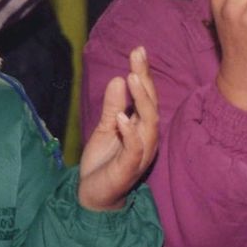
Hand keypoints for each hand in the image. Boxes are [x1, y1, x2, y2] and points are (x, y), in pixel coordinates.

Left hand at [79, 47, 158, 210]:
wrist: (94, 196)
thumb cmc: (104, 163)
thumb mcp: (104, 128)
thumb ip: (112, 106)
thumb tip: (119, 78)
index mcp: (142, 127)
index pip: (146, 96)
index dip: (143, 73)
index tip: (138, 49)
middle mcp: (147, 138)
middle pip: (151, 104)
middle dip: (145, 78)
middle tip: (137, 55)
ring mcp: (140, 154)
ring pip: (149, 124)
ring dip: (141, 101)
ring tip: (132, 77)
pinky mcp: (129, 169)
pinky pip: (135, 149)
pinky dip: (130, 132)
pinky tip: (122, 117)